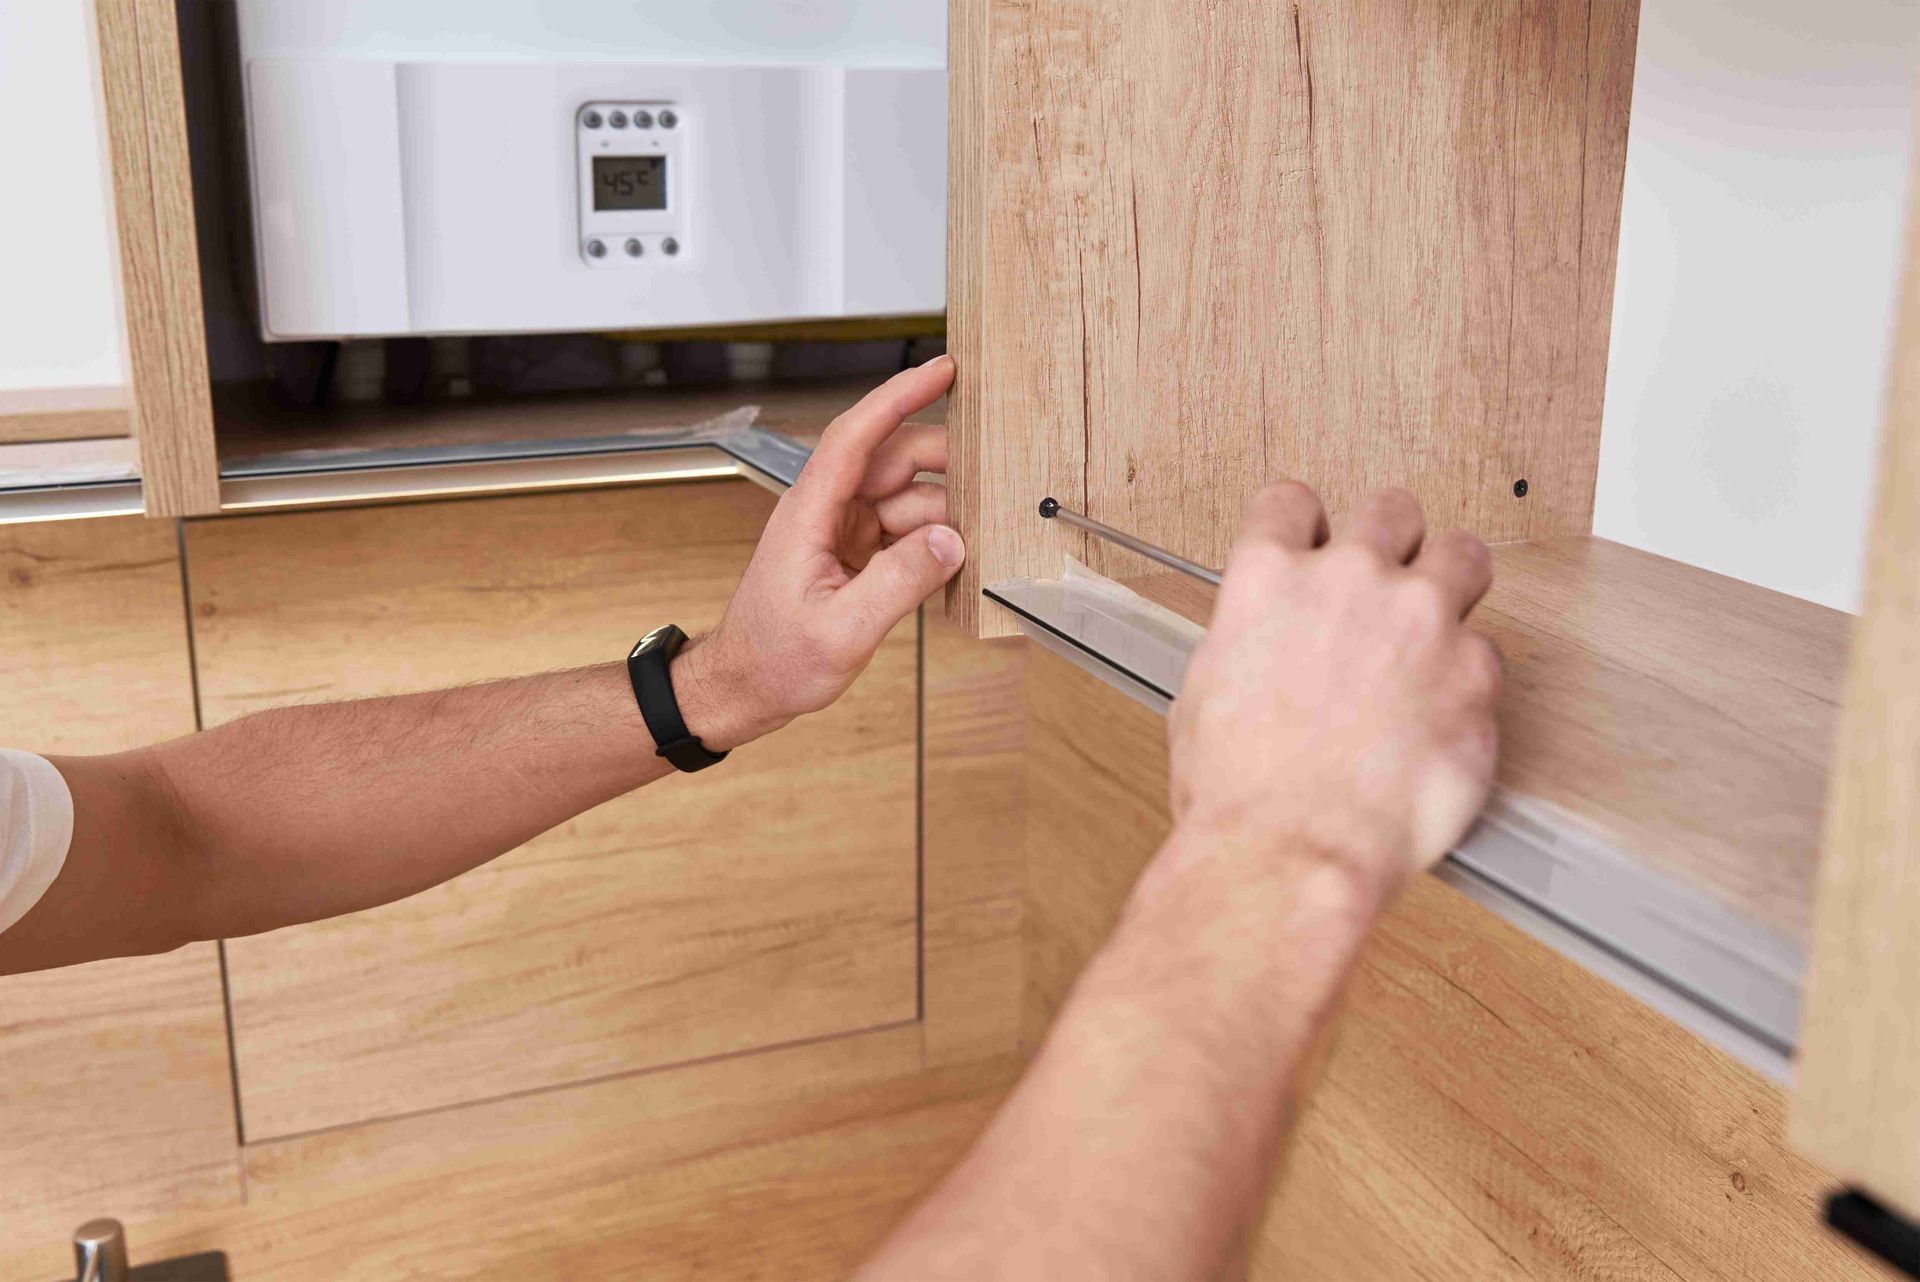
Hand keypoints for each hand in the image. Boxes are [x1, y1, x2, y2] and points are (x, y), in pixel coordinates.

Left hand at [675, 356, 963, 749]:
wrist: (745, 686)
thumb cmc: (773, 660)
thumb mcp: (841, 630)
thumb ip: (898, 583)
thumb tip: (951, 541)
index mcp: (810, 512)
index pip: (856, 435)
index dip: (899, 396)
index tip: (942, 370)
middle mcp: (826, 510)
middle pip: (893, 460)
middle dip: (944, 467)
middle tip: (993, 483)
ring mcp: (842, 529)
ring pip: (907, 496)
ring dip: (943, 516)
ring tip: (976, 542)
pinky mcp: (855, 551)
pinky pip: (904, 529)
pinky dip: (931, 542)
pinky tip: (951, 565)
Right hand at [1163, 482, 1501, 907]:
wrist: (1295, 849)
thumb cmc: (1240, 792)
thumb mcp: (1205, 696)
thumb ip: (1246, 644)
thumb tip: (1260, 649)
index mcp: (1269, 580)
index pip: (1292, 503)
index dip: (1306, 528)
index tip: (1315, 547)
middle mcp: (1348, 581)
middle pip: (1391, 511)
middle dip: (1392, 543)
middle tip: (1389, 584)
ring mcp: (1420, 620)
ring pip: (1463, 554)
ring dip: (1452, 581)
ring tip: (1442, 623)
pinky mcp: (1474, 673)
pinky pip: (1488, 653)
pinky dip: (1470, 678)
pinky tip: (1444, 713)